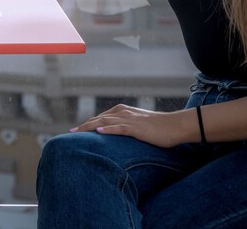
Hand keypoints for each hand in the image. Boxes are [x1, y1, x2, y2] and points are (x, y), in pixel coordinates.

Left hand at [70, 103, 194, 147]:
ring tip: (77, 133)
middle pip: (98, 119)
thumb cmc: (158, 128)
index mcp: (122, 111)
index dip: (87, 124)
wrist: (175, 125)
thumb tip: (114, 136)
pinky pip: (120, 128)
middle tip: (70, 133)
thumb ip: (125, 128)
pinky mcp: (137, 128)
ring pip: (105, 122)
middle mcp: (123, 112)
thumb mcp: (138, 126)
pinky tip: (99, 133)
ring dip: (89, 127)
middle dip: (83, 126)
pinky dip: (108, 130)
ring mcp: (129, 119)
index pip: (100, 118)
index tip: (76, 131)